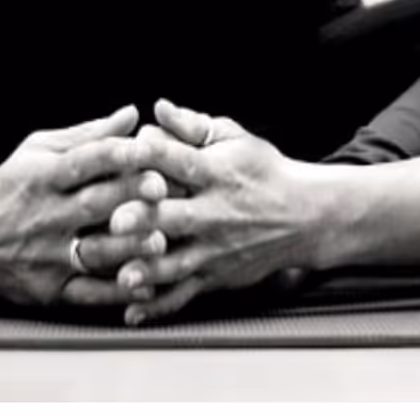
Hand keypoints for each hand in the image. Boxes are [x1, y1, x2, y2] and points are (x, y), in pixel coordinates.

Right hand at [0, 105, 167, 308]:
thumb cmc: (7, 190)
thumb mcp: (38, 152)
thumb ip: (89, 135)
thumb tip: (132, 114)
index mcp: (42, 177)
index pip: (83, 161)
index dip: (116, 154)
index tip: (146, 147)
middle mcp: (45, 216)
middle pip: (95, 205)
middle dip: (131, 196)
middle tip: (164, 188)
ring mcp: (48, 256)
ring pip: (96, 253)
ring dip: (131, 246)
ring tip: (161, 239)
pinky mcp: (51, 291)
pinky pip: (91, 294)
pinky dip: (120, 290)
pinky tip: (146, 281)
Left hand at [111, 99, 317, 324]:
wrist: (306, 216)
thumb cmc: (262, 171)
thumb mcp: (233, 137)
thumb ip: (191, 124)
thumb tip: (158, 107)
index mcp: (217, 172)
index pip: (181, 161)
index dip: (152, 155)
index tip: (123, 151)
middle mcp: (215, 212)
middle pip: (174, 216)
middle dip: (144, 220)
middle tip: (113, 222)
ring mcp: (214, 249)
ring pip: (175, 262)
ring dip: (145, 269)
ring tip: (116, 273)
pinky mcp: (215, 276)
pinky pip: (184, 295)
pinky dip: (158, 306)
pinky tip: (132, 311)